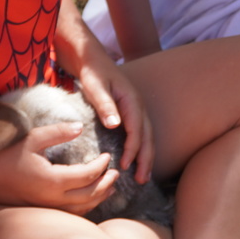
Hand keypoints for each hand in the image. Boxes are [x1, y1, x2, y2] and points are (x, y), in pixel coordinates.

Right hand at [0, 122, 118, 214]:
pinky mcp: (47, 211)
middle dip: (107, 183)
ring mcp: (51, 207)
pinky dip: (88, 205)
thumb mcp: (34, 139)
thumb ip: (58, 132)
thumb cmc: (10, 157)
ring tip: (110, 184)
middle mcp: (55, 198)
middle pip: (91, 195)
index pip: (88, 175)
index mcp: (53, 180)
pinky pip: (74, 213)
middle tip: (116, 172)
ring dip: (100, 196)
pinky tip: (92, 196)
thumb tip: (80, 126)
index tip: (107, 155)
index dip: (101, 165)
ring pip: (84, 207)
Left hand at [76, 55, 155, 184]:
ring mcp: (136, 109)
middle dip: (146, 159)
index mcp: (132, 100)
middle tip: (140, 180)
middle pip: (148, 136)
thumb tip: (116, 125)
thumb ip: (105, 105)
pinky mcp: (131, 112)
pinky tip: (136, 161)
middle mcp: (138, 106)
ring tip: (142, 177)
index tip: (124, 165)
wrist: (92, 58)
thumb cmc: (93, 72)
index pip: (137, 130)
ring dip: (146, 157)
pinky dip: (141, 149)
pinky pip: (140, 134)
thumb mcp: (95, 87)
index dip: (133, 149)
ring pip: (147, 137)